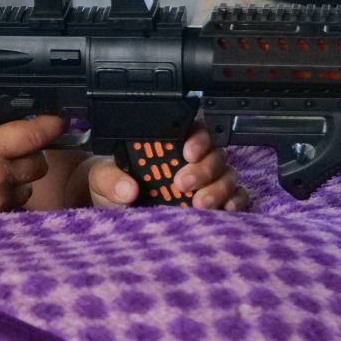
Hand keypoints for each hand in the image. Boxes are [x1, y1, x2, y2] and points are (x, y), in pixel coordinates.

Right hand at [0, 104, 63, 237]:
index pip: (32, 135)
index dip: (49, 124)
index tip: (57, 119)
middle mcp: (1, 179)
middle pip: (39, 163)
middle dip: (32, 152)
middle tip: (13, 146)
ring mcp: (0, 203)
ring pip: (29, 186)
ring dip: (20, 176)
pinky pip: (15, 204)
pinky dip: (8, 194)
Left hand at [88, 127, 249, 210]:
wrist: (115, 211)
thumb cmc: (113, 186)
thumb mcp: (102, 178)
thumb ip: (110, 178)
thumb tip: (127, 189)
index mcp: (168, 143)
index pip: (193, 130)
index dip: (197, 138)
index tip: (187, 152)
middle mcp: (193, 159)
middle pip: (214, 154)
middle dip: (203, 168)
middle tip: (183, 184)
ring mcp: (208, 180)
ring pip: (227, 175)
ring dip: (218, 188)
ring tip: (199, 204)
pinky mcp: (216, 201)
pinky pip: (237, 197)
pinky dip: (236, 201)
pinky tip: (227, 209)